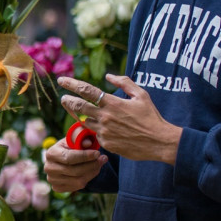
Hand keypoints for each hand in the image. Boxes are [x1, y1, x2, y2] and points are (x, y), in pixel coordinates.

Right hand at [43, 136, 106, 192]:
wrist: (64, 159)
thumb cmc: (70, 146)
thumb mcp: (75, 139)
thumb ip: (81, 138)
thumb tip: (88, 143)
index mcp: (51, 153)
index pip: (69, 158)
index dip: (85, 156)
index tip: (98, 153)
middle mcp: (48, 168)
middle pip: (74, 171)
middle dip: (92, 165)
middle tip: (104, 159)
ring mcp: (52, 179)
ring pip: (78, 180)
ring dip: (92, 172)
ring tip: (100, 164)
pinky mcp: (57, 187)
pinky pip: (77, 187)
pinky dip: (88, 179)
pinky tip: (92, 171)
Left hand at [56, 74, 181, 164]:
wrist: (158, 142)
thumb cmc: (151, 117)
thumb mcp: (141, 95)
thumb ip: (124, 83)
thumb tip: (108, 76)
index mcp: (112, 103)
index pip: (86, 90)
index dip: (71, 84)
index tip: (61, 80)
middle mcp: (105, 117)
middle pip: (78, 106)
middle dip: (68, 101)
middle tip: (63, 98)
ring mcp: (104, 131)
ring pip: (85, 121)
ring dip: (83, 116)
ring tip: (85, 113)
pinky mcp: (106, 144)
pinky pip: (95, 135)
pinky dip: (97, 130)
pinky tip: (106, 129)